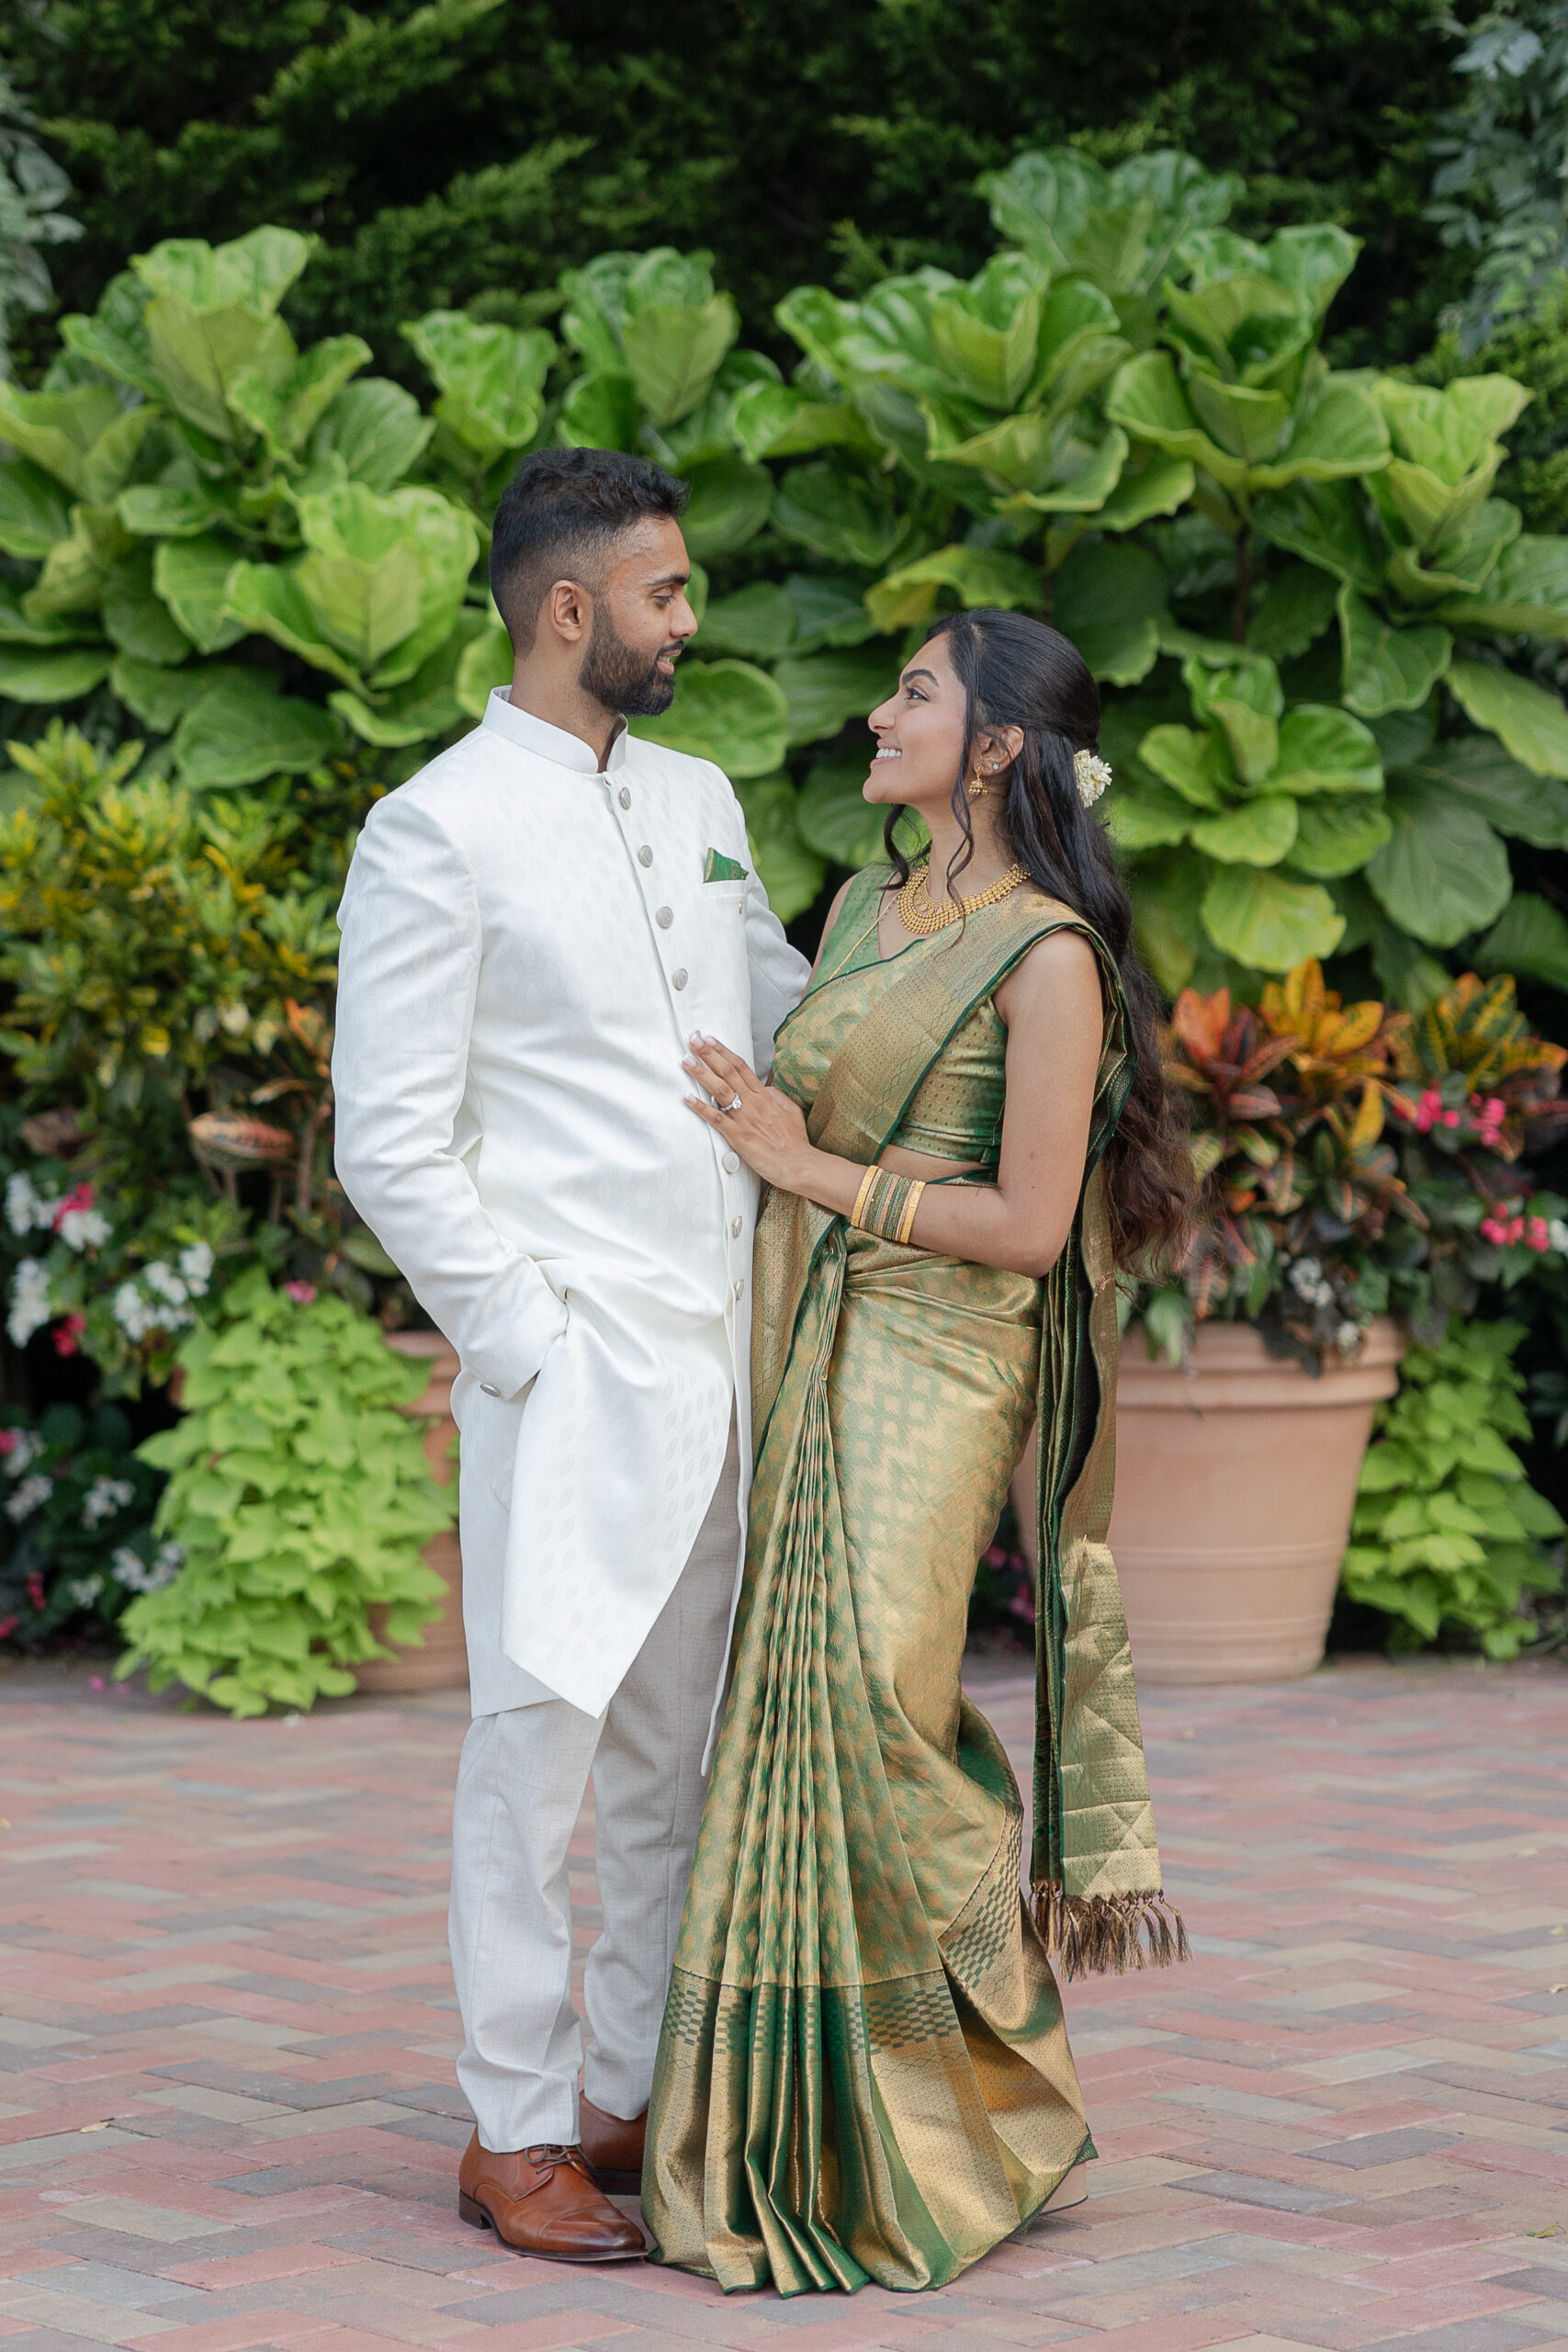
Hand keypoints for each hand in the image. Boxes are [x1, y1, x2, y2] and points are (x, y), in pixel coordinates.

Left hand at [683, 1033, 812, 1189]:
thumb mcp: (791, 1111)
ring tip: (686, 1061)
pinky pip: (716, 1119)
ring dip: (701, 1074)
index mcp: (764, 1096)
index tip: (710, 1040)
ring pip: (720, 1090)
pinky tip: (688, 1099)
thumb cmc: (795, 1141)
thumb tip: (766, 1088)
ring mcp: (745, 1118)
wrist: (798, 1164)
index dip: (724, 1051)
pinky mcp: (738, 1136)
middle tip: (693, 1039)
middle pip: (728, 1072)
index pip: (741, 1067)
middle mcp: (753, 1102)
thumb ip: (778, 1097)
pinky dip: (701, 1108)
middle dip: (708, 1054)